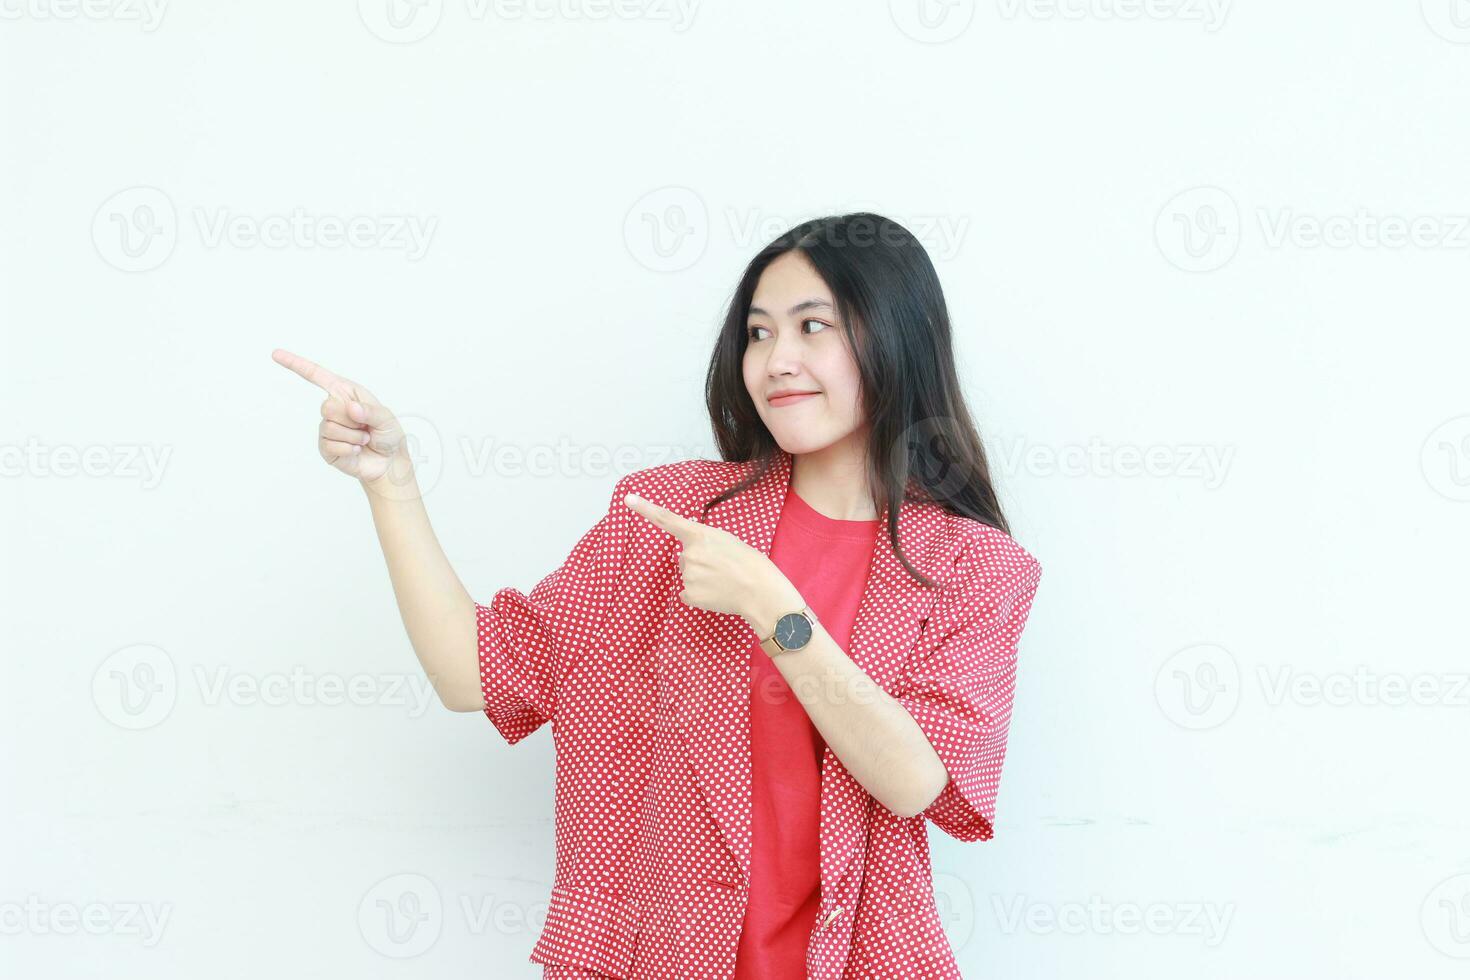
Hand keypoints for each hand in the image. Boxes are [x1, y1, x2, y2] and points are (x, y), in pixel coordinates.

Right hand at [271, 348, 408, 487]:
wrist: (389, 463)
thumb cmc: (388, 435)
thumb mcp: (386, 418)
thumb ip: (370, 411)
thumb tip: (351, 409)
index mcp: (346, 393)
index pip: (318, 376)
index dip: (297, 365)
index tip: (276, 355)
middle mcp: (334, 408)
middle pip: (327, 407)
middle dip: (351, 420)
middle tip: (365, 427)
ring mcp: (327, 428)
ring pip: (330, 427)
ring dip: (354, 436)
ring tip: (363, 440)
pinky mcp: (326, 447)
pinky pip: (331, 445)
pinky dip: (349, 449)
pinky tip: (357, 450)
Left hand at [623, 491, 800, 627]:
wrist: (760, 591)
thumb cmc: (749, 563)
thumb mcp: (727, 541)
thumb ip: (704, 541)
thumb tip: (689, 553)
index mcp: (700, 535)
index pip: (667, 519)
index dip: (645, 508)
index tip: (628, 499)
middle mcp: (689, 554)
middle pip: (684, 556)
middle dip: (699, 560)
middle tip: (723, 566)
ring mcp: (687, 575)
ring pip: (687, 574)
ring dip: (702, 577)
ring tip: (724, 579)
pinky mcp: (689, 595)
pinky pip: (688, 593)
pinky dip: (700, 594)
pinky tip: (716, 593)